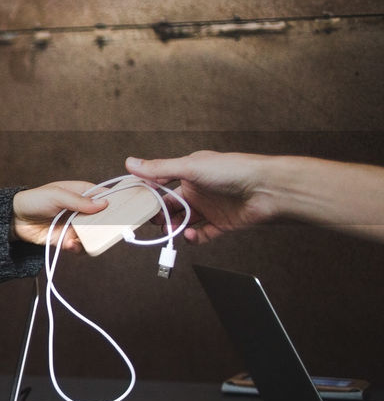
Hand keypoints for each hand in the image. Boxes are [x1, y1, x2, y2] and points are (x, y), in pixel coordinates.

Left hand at [11, 181, 107, 251]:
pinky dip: (78, 247)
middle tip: (109, 229)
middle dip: (107, 225)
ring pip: (94, 235)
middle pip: (104, 218)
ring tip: (81, 238)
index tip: (127, 210)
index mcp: (82, 193)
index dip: (116, 204)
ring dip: (91, 238)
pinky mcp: (68, 240)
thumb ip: (79, 201)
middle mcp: (82, 210)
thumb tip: (104, 204)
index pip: (105, 197)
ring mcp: (76, 226)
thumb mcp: (56, 195)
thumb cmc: (34, 200)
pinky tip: (70, 244)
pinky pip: (80, 246)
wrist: (14, 219)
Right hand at [125, 152, 277, 243]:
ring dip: (175, 226)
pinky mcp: (222, 224)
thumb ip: (159, 169)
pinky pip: (203, 234)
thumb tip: (130, 163)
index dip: (149, 192)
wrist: (269, 189)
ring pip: (185, 221)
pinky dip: (194, 237)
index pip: (162, 182)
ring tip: (170, 230)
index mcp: (190, 172)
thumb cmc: (233, 170)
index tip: (136, 202)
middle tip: (151, 220)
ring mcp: (211, 207)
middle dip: (159, 214)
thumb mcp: (190, 167)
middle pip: (171, 205)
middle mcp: (199, 189)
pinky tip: (190, 235)